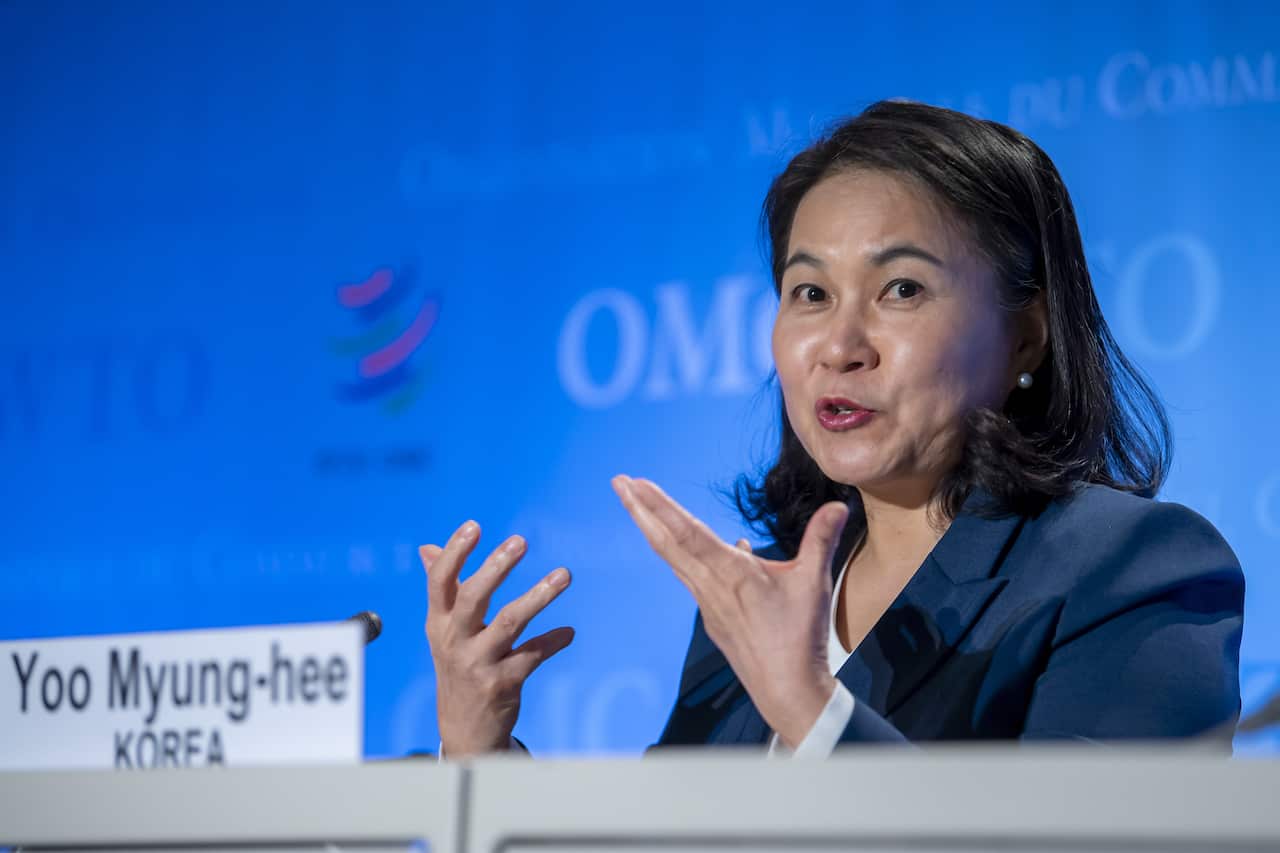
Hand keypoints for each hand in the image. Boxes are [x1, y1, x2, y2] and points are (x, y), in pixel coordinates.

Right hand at [420, 521, 574, 757]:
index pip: (440, 582)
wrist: (463, 731)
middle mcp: (454, 641)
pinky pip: (533, 656)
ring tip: (565, 574)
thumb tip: (427, 547)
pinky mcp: (503, 684)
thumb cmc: (457, 666)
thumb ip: (442, 588)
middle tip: (520, 541)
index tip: (474, 525)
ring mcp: (478, 663)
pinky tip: (569, 633)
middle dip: (495, 567)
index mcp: (439, 622)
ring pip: (509, 623)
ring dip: (538, 596)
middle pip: (472, 598)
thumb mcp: (443, 630)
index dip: (455, 552)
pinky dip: (553, 641)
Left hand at [611, 475, 846, 748]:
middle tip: (618, 482)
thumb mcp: (814, 583)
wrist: (787, 690)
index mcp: (731, 572)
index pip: (687, 531)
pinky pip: (690, 577)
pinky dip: (681, 554)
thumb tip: (838, 506)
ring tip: (636, 506)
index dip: (660, 505)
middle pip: (666, 541)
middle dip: (640, 510)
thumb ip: (822, 540)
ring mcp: (706, 602)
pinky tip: (689, 544)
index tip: (636, 484)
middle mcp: (710, 585)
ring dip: (652, 529)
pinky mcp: (710, 617)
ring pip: (673, 559)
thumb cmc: (800, 636)